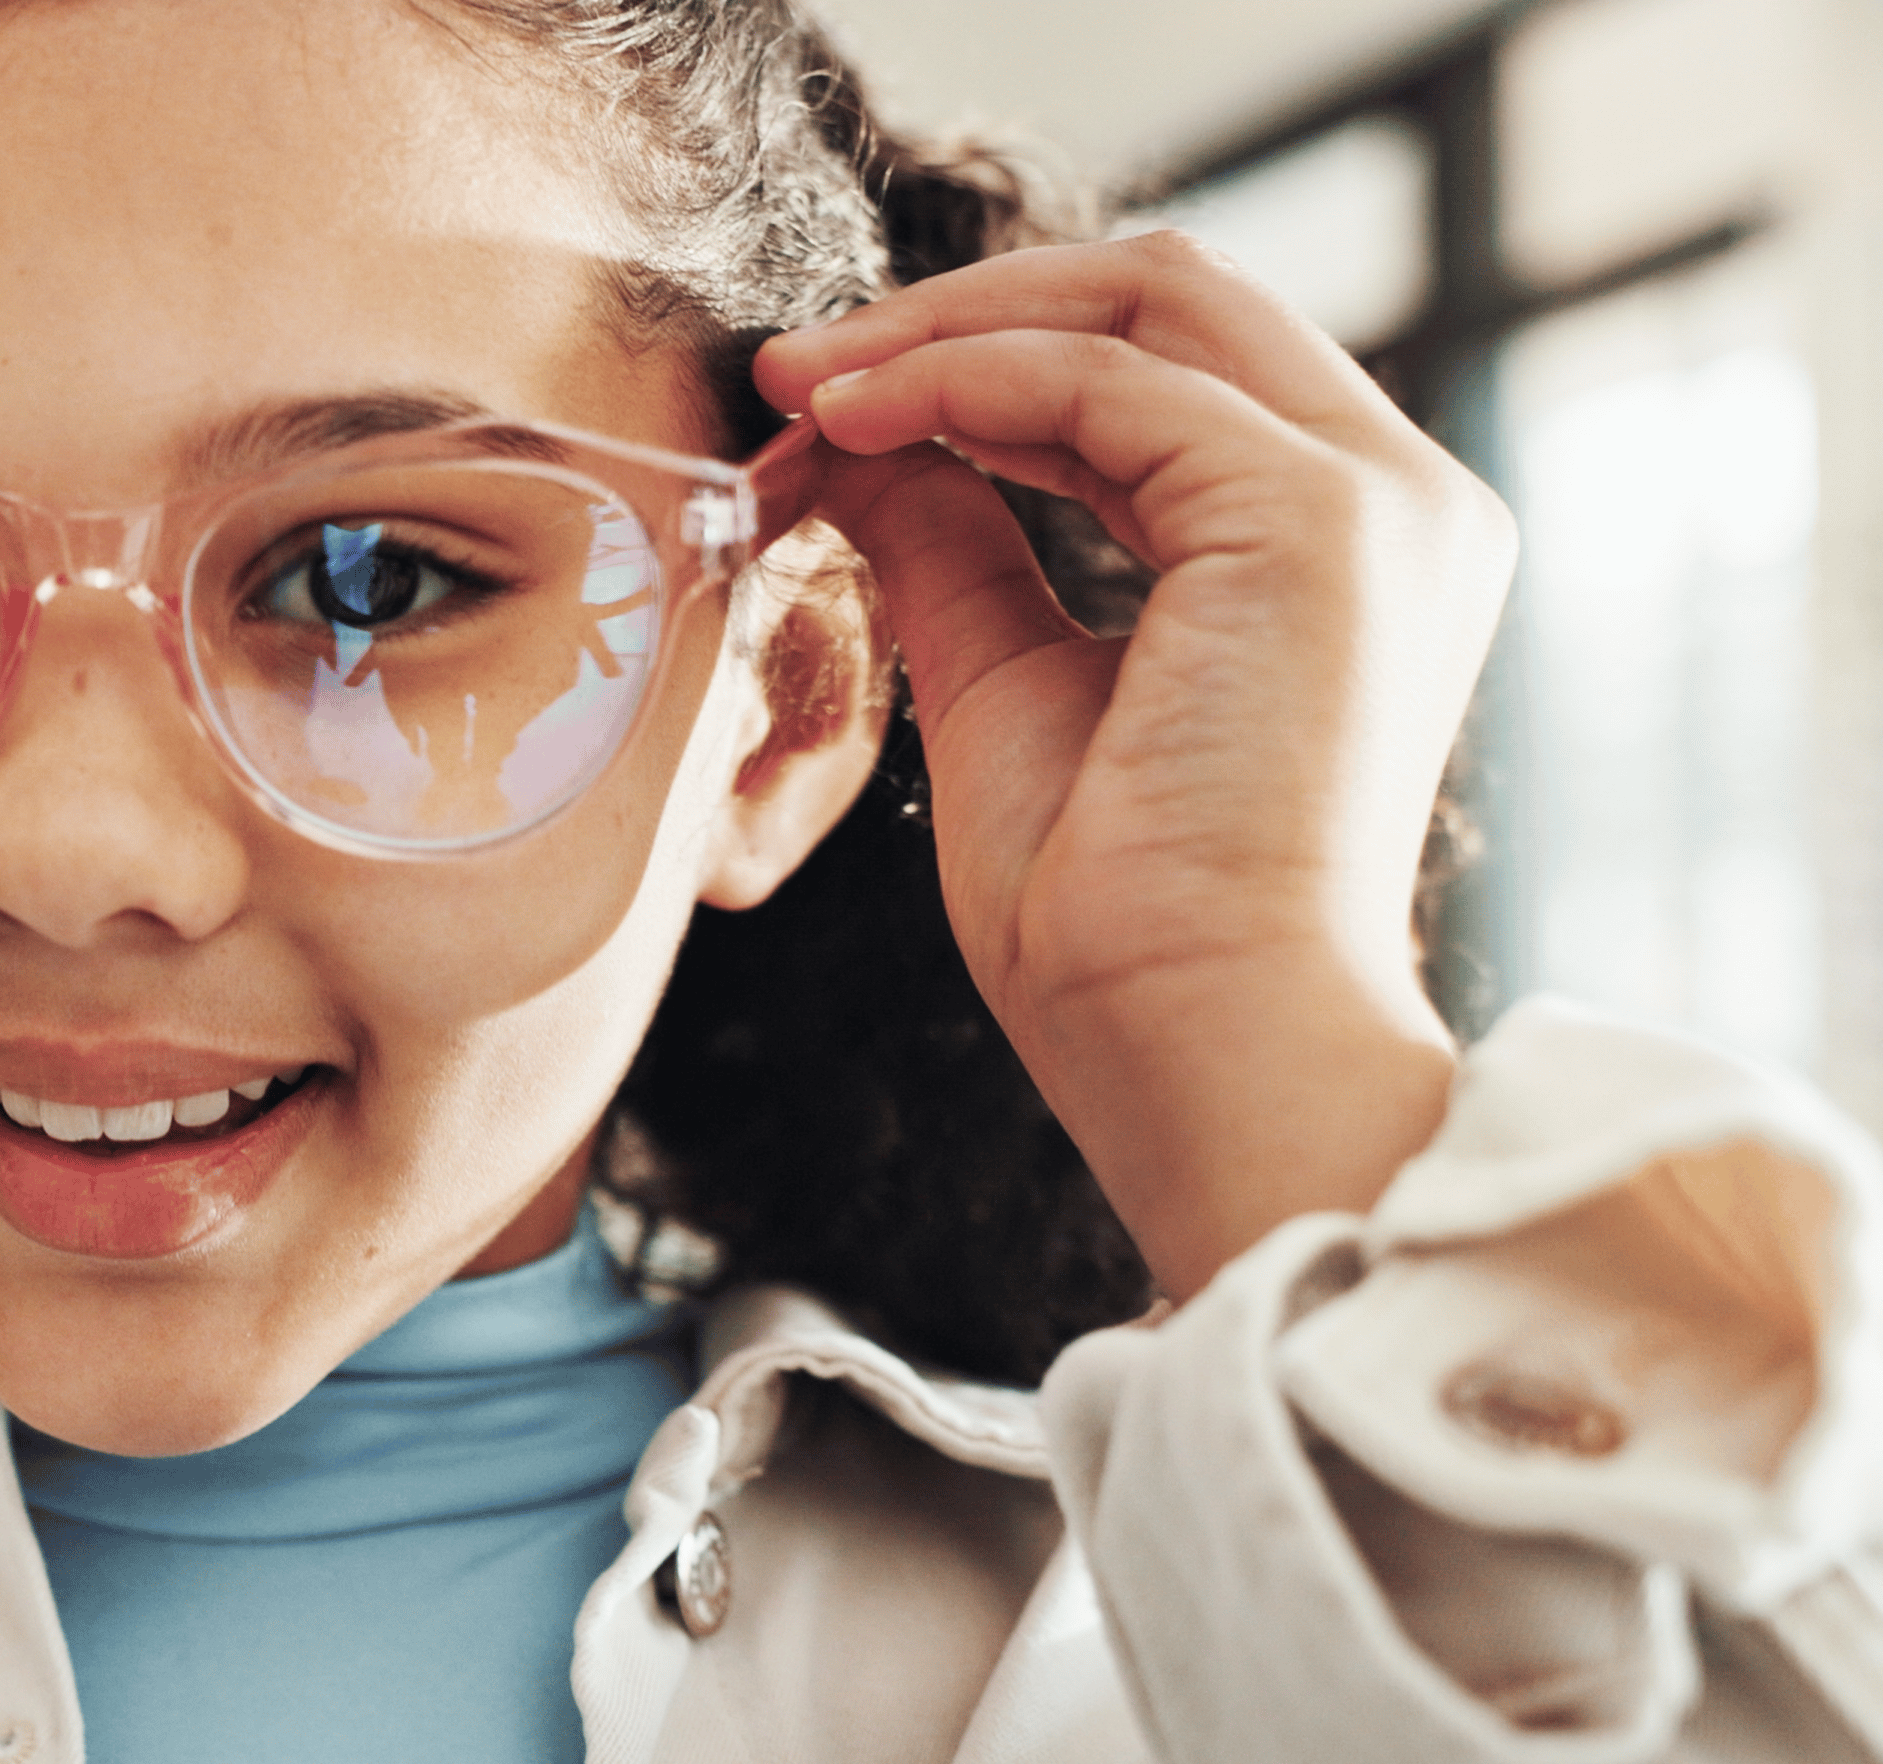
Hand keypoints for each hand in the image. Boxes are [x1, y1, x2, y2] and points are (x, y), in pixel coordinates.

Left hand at [755, 234, 1511, 1293]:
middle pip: (1169, 292)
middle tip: (793, 370)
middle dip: (959, 308)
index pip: (1164, 366)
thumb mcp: (1007, 684)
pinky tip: (853, 426)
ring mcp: (1373, 498)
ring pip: (1148, 297)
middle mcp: (1391, 499)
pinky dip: (961, 378)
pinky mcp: (1315, 517)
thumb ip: (963, 545)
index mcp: (1337, 544)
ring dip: (945, 328)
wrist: (1192, 1049)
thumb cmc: (1112, 926)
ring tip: (802, 393)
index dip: (980, 355)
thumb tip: (864, 437)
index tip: (818, 400)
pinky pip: (1105, 378)